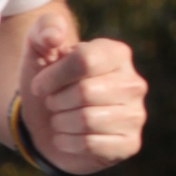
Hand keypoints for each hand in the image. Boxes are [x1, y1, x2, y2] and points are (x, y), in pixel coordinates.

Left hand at [21, 25, 146, 172]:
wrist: (48, 123)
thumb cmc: (49, 83)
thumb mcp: (38, 51)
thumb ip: (43, 29)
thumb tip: (55, 35)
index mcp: (117, 54)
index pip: (84, 61)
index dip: (53, 76)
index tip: (39, 85)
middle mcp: (134, 83)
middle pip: (85, 92)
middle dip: (56, 101)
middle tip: (53, 103)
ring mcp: (136, 114)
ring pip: (87, 120)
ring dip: (60, 122)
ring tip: (60, 118)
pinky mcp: (130, 143)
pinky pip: (92, 145)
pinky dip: (68, 142)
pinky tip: (66, 137)